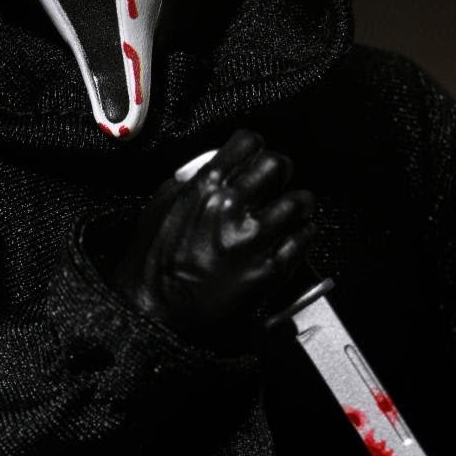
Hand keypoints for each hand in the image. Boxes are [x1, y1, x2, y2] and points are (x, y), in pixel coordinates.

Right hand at [109, 130, 314, 347]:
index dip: (256, 149)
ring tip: (292, 212)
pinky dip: (303, 234)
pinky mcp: (269, 269)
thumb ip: (191, 181)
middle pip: (278, 166)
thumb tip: (213, 165)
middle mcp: (232, 206)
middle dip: (280, 172)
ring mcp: (253, 238)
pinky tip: (295, 237)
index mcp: (204, 187)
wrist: (156, 312)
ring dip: (297, 205)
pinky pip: (303, 239)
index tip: (255, 159)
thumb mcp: (160, 206)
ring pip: (298, 201)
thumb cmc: (152, 264)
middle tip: (277, 184)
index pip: (249, 143)